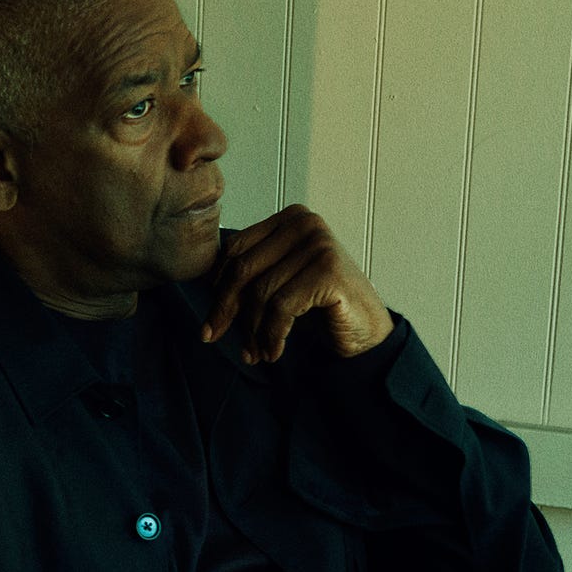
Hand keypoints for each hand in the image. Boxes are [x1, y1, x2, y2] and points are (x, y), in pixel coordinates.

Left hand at [200, 205, 393, 360]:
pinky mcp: (329, 271)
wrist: (366, 330)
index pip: (235, 250)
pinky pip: (282, 307)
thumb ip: (250, 273)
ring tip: (255, 353)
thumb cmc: (319, 306)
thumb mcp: (280, 282)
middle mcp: (305, 223)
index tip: (210, 319)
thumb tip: (205, 287)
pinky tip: (274, 352)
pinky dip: (272, 335)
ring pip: (260, 292)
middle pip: (243, 269)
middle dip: (225, 309)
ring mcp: (319, 244)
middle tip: (214, 337)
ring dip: (252, 330)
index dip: (217, 287)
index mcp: (289, 218)